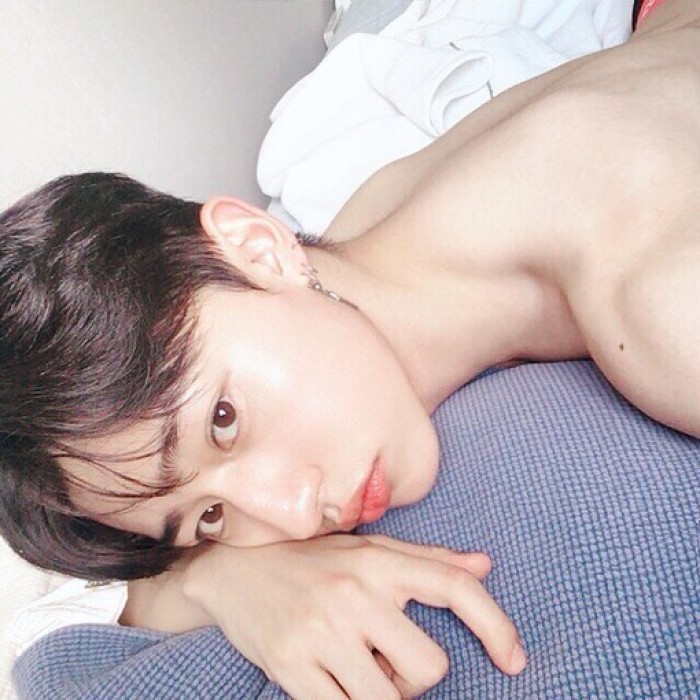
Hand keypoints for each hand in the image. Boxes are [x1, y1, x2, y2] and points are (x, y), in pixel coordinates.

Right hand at [182, 534, 524, 698]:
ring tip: (359, 671)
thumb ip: (428, 560)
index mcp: (378, 560)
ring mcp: (320, 631)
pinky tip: (335, 685)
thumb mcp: (369, 549)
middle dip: (416, 675)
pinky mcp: (291, 666)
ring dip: (385, 697)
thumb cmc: (313, 561)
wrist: (233, 571)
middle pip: (430, 665)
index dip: (496, 626)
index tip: (515, 660)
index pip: (455, 588)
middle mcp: (353, 592)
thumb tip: (485, 566)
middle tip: (385, 658)